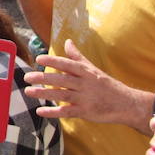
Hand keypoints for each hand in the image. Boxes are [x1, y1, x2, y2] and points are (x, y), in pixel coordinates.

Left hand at [24, 39, 145, 129]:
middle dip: (44, 78)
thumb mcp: (93, 69)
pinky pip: (67, 112)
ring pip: (62, 95)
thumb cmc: (107, 85)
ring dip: (44, 94)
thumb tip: (67, 41)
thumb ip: (77, 56)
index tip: (39, 59)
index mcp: (86, 72)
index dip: (53, 61)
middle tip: (27, 77)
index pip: (68, 64)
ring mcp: (86, 99)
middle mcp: (85, 84)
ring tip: (28, 91)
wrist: (127, 104)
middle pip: (62, 80)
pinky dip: (54, 112)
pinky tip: (40, 111)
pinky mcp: (86, 112)